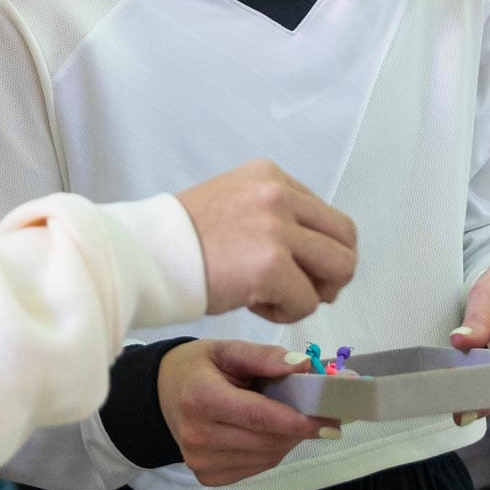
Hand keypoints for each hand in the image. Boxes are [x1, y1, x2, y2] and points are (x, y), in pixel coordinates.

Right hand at [158, 338, 335, 487]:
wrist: (161, 394)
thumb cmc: (198, 368)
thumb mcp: (227, 350)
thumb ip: (265, 357)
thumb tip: (304, 365)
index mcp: (200, 398)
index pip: (258, 416)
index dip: (297, 420)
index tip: (330, 419)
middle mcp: (197, 436)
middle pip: (267, 439)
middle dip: (300, 428)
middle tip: (323, 413)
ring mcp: (200, 461)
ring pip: (267, 456)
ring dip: (289, 439)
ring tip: (292, 418)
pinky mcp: (207, 477)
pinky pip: (256, 467)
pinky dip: (272, 450)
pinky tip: (269, 433)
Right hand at [178, 161, 356, 323]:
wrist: (144, 255)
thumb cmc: (182, 241)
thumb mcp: (235, 204)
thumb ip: (275, 217)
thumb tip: (314, 254)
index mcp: (271, 176)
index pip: (327, 216)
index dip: (319, 251)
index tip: (294, 269)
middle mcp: (279, 194)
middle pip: (345, 239)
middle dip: (331, 273)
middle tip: (302, 291)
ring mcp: (276, 228)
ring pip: (339, 268)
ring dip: (314, 293)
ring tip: (279, 299)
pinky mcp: (270, 265)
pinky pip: (306, 301)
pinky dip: (287, 314)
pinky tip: (255, 306)